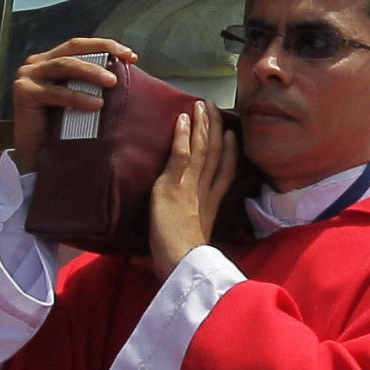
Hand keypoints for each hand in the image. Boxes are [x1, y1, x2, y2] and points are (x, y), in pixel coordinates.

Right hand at [5, 37, 134, 174]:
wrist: (36, 157)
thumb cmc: (61, 128)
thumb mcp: (80, 99)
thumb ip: (91, 84)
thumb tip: (124, 73)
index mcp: (52, 60)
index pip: (80, 46)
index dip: (106, 45)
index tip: (130, 55)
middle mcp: (38, 63)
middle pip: (73, 49)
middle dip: (102, 51)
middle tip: (125, 61)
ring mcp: (28, 76)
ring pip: (64, 65)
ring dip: (91, 72)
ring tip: (112, 82)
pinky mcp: (23, 92)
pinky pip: (55, 92)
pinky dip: (76, 97)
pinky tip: (95, 104)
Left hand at [147, 99, 235, 273]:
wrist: (182, 263)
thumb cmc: (177, 264)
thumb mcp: (174, 252)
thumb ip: (157, 252)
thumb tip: (137, 259)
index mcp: (209, 208)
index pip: (223, 175)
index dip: (230, 154)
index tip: (232, 137)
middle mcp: (205, 193)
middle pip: (215, 154)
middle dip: (216, 130)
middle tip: (215, 109)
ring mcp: (191, 186)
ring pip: (202, 148)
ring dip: (202, 124)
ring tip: (202, 105)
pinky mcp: (175, 184)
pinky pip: (182, 153)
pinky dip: (183, 134)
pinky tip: (183, 117)